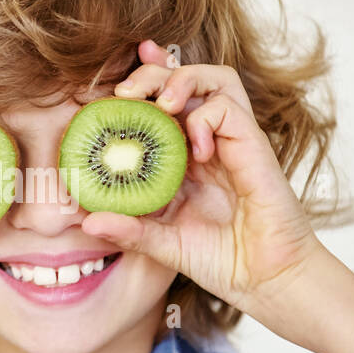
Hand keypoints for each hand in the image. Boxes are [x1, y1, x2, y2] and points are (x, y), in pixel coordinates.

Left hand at [81, 39, 328, 330]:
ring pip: (215, 78)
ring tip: (160, 105)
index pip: (164, 97)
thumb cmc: (220, 258)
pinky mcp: (254, 145)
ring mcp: (233, 140)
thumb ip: (129, 229)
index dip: (143, 76)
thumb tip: (88, 221)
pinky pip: (229, 109)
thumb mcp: (162, 242)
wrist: (265, 279)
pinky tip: (194, 149)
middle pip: (184, 78)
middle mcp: (208, 139)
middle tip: (124, 93)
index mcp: (184, 154)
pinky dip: (205, 117)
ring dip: (181, 80)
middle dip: (152, 73)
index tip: (112, 78)